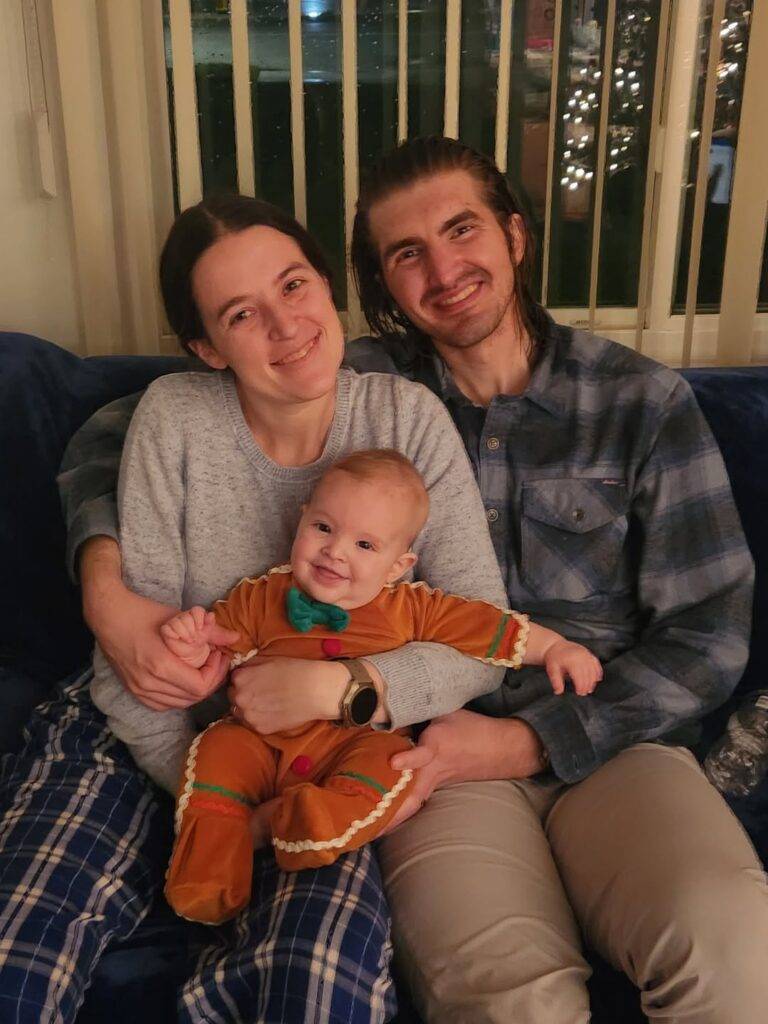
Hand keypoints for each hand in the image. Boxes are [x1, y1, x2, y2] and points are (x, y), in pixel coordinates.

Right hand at [82, 538, 232, 709]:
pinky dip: (178, 696)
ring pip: (178, 704)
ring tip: (203, 669)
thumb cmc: (142, 612)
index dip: (216, 674)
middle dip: (210, 681)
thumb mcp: (179, 618)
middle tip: (216, 661)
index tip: (218, 655)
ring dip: (195, 690)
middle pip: (192, 698)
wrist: (107, 615)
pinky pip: (162, 704)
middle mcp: (148, 683)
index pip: (199, 687)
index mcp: (160, 666)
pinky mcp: (133, 690)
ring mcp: (138, 690)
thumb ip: (209, 631)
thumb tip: (234, 638)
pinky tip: (184, 679)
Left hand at [229, 656, 348, 733]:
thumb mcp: (269, 659)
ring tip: (267, 703)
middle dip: (244, 694)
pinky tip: (273, 712)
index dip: (244, 679)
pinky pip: (253, 724)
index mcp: (240, 678)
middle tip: (261, 692)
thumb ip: (250, 665)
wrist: (316, 690)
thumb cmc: (295, 670)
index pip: (233, 679)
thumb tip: (241, 670)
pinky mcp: (260, 729)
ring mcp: (249, 716)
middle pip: (234, 697)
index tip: (255, 680)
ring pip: (241, 712)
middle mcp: (240, 698)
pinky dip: (260, 719)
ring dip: (249, 708)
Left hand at [379, 709, 545, 834]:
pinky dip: (401, 810)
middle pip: (414, 794)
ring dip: (394, 818)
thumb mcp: (447, 711)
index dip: (410, 758)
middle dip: (394, 810)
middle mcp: (435, 768)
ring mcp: (436, 781)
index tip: (394, 763)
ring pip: (414, 802)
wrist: (501, 749)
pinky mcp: (437, 786)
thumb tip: (389, 710)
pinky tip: (384, 822)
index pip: (424, 753)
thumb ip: (419, 712)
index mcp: (438, 745)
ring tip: (371, 831)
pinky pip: (417, 800)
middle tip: (370, 826)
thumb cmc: (472, 727)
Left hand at [543, 640, 602, 695]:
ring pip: (594, 670)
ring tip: (589, 689)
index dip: (580, 686)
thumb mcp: (552, 670)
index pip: (579, 677)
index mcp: (571, 660)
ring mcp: (586, 653)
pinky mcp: (588, 652)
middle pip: (588, 674)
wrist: (555, 645)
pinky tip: (597, 679)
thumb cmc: (553, 659)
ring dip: (593, 681)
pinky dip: (598, 672)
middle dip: (587, 686)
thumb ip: (556, 681)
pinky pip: (596, 663)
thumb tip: (558, 692)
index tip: (579, 693)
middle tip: (583, 693)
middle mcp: (581, 656)